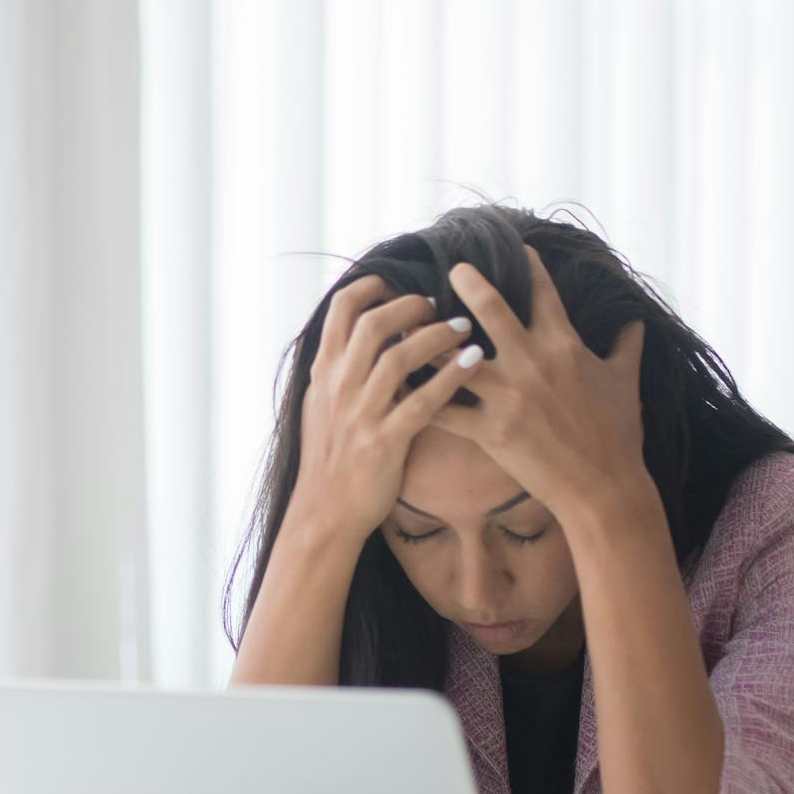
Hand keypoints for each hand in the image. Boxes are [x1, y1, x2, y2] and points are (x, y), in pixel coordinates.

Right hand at [287, 274, 482, 541]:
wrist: (325, 511)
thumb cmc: (329, 458)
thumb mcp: (320, 407)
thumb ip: (338, 372)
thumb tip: (354, 340)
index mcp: (324, 374)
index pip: (341, 311)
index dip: (370, 287)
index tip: (394, 283)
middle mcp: (339, 387)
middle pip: (374, 324)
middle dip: (409, 306)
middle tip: (435, 304)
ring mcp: (361, 413)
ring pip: (399, 358)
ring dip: (436, 335)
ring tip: (464, 327)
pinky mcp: (384, 441)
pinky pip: (423, 402)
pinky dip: (450, 377)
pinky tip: (473, 363)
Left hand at [434, 247, 649, 522]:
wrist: (604, 488)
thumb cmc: (618, 435)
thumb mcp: (626, 382)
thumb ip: (627, 346)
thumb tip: (636, 320)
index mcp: (564, 345)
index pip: (543, 293)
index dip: (529, 266)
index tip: (516, 247)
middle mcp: (532, 362)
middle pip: (490, 310)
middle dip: (467, 283)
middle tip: (450, 268)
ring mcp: (508, 397)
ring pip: (454, 358)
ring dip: (429, 341)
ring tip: (408, 327)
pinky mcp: (491, 432)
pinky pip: (445, 410)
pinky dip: (419, 398)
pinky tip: (397, 387)